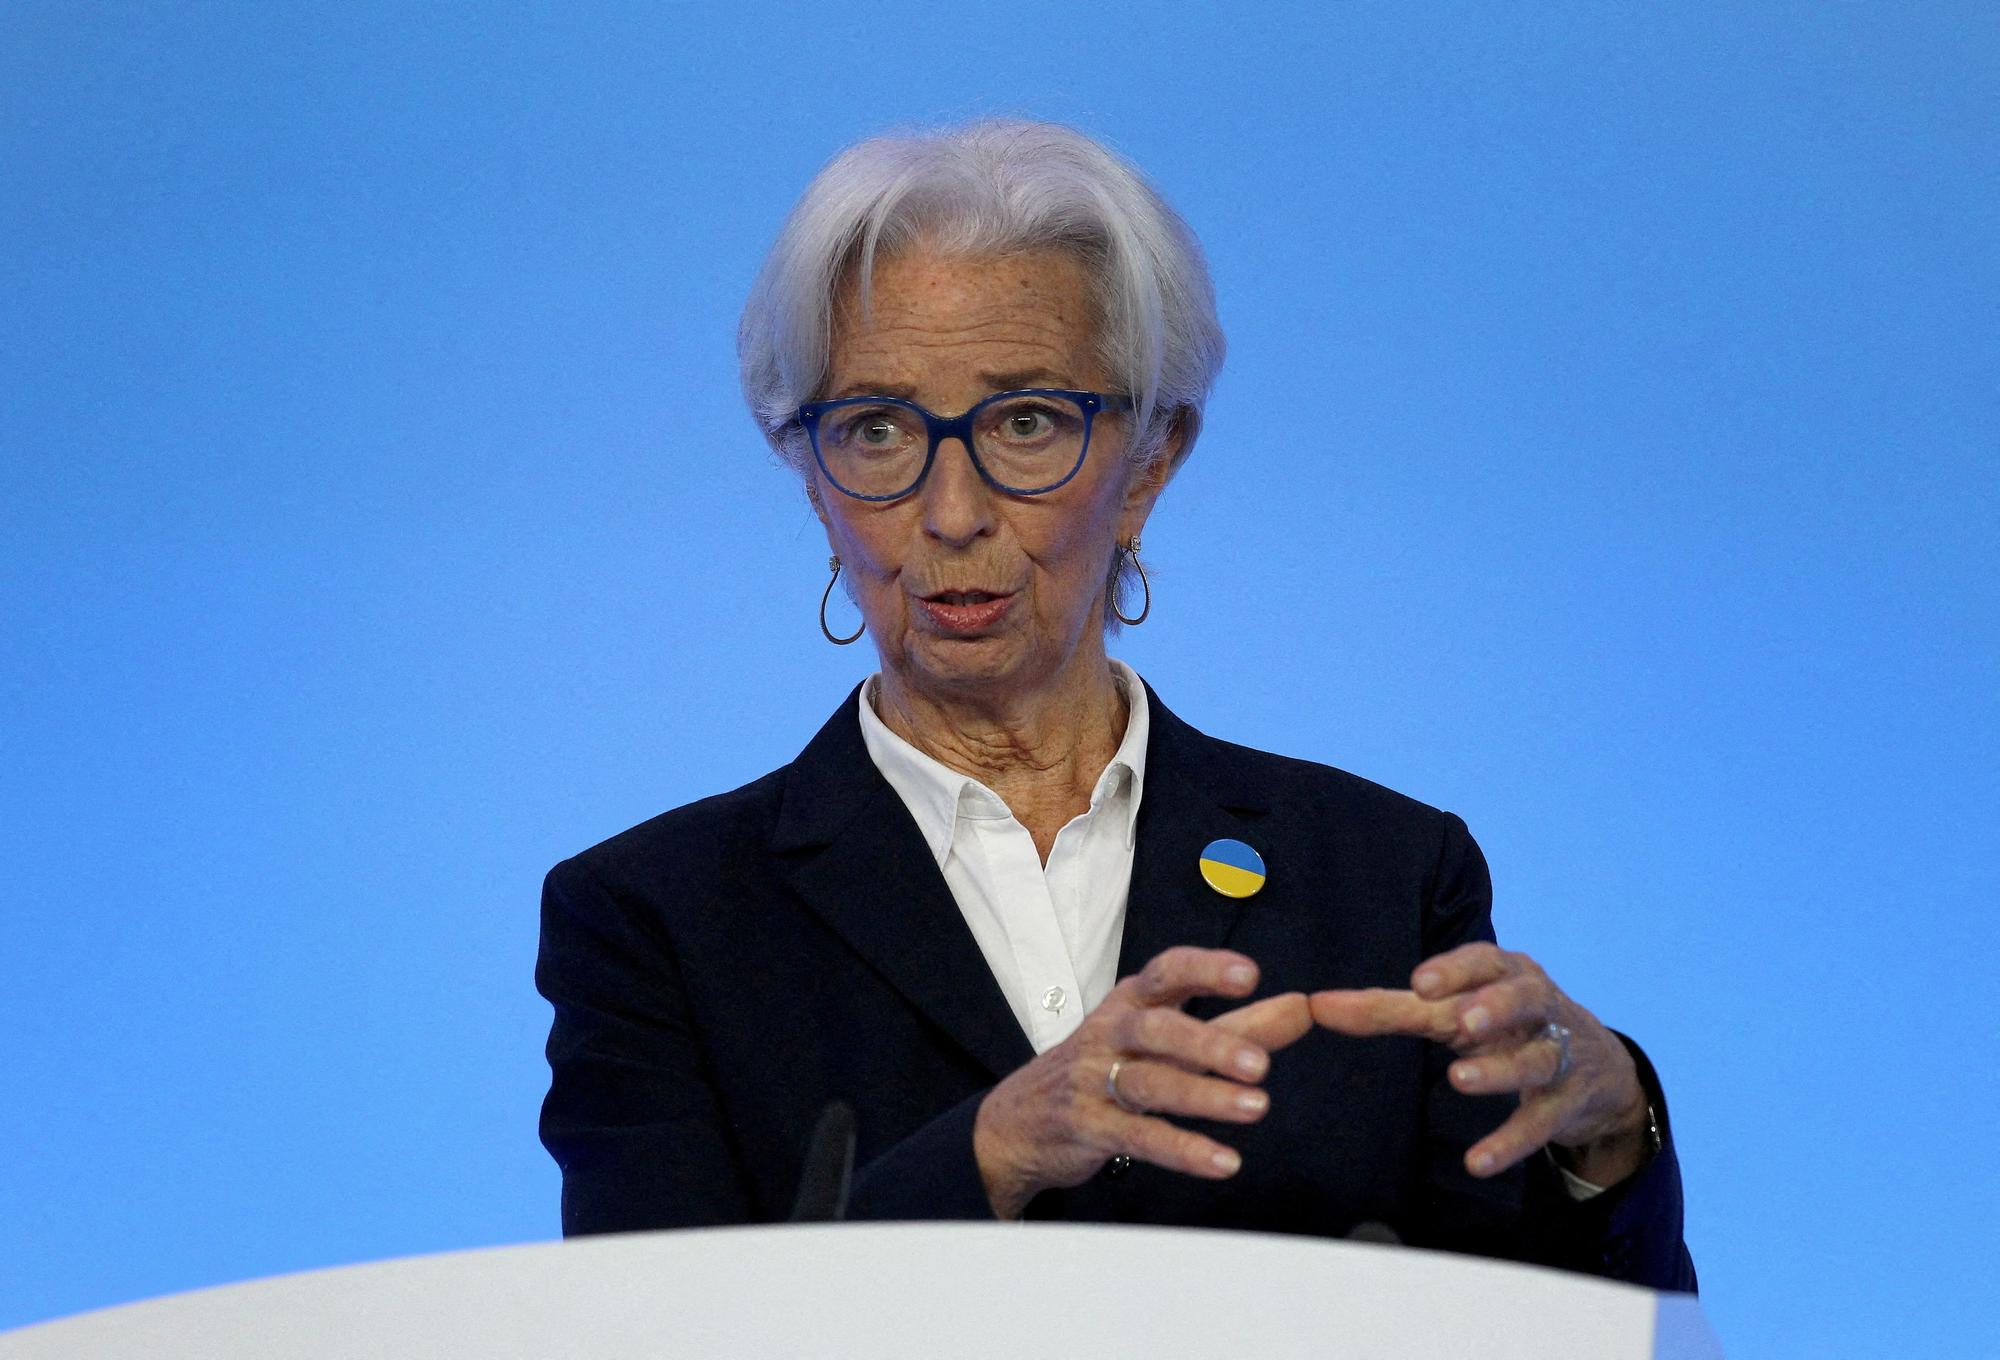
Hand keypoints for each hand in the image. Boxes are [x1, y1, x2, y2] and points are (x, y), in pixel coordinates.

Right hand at [972, 947, 1312, 1219]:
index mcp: (1130, 1002)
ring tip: (1256, 1107)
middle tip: (1260, 1064)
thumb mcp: (1165, 1039)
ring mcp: (1094, 1081)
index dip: (1205, 970)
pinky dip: (1182, 1149)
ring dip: (1204, 1096)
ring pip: (1149, 1084)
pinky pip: (1138, 1137)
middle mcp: (1110, 1034)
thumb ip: (1237, 1026)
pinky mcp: (1089, 1127)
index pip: (1166, 973)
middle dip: (1209, 1043)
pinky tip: (1222, 1160)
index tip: (1249, 975)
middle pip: (1157, 1030)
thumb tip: (1302, 1009)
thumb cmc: (1102, 1069)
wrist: (1016, 1122)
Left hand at [1309, 943, 1651, 1184]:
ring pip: (1536, 1059)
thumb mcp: (1452, 1010)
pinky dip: (1509, 1143)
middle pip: (1524, 998)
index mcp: (1507, 973)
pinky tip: (1476, 1162)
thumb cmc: (1505, 1025)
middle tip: (1463, 1019)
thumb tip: (1318, 1005)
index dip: (1455, 969)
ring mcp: (1558, 1055)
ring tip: (1460, 1080)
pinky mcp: (1566, 1104)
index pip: (1485, 960)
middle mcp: (1539, 1007)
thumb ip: (1387, 1008)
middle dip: (1496, 1006)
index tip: (1419, 982)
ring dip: (1500, 1070)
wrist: (1595, 1071)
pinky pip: (1538, 1124)